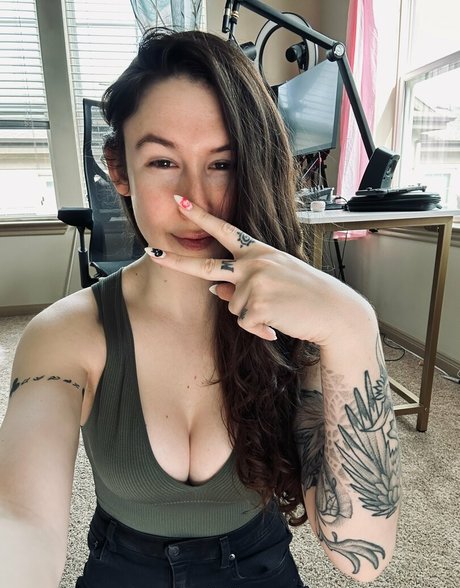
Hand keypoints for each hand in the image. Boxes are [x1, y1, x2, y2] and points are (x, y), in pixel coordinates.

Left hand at [145, 195, 372, 343]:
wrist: (334, 311)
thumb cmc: (306, 294)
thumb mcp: (274, 279)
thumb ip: (243, 280)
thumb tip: (213, 290)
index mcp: (259, 251)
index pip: (224, 230)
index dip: (201, 216)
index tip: (179, 202)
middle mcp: (253, 263)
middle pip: (207, 265)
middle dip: (177, 262)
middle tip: (152, 253)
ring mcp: (254, 283)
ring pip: (232, 307)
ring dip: (250, 316)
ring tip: (278, 311)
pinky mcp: (256, 305)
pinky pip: (244, 323)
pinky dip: (259, 329)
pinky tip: (278, 325)